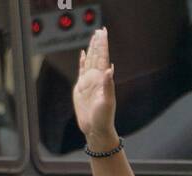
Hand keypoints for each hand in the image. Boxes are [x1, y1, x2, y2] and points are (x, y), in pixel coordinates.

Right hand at [73, 26, 117, 142]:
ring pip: (89, 61)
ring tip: (93, 38)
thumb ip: (108, 85)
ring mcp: (88, 82)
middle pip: (96, 56)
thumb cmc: (104, 118)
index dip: (103, 45)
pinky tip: (83, 54)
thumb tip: (110, 68)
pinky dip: (82, 61)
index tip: (103, 33)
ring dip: (91, 49)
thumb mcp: (107, 101)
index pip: (103, 57)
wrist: (95, 129)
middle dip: (97, 43)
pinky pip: (81, 70)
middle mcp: (96, 78)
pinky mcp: (81, 88)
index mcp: (103, 79)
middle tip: (99, 30)